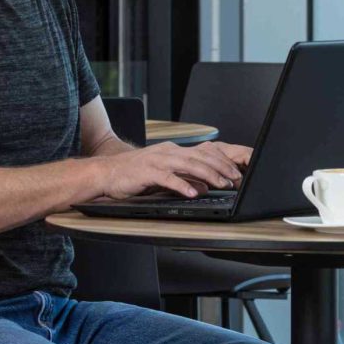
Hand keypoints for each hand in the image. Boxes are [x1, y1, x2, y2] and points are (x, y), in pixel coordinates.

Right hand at [94, 141, 252, 198]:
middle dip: (221, 168)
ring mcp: (157, 160)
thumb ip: (184, 179)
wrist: (106, 172)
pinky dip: (182, 185)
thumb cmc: (135, 174)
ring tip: (221, 185)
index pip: (204, 153)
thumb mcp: (164, 176)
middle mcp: (168, 152)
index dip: (222, 162)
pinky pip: (168, 177)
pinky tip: (193, 193)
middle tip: (235, 179)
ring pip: (188, 164)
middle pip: (200, 157)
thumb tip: (204, 187)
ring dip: (207, 175)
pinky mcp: (147, 171)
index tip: (236, 174)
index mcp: (174, 151)